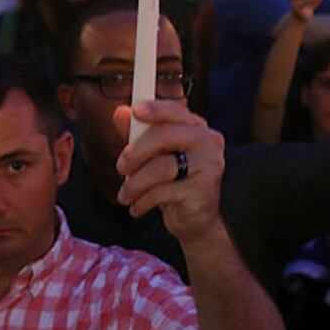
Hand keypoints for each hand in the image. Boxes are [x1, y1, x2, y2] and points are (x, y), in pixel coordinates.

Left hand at [112, 100, 225, 240]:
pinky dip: (143, 201)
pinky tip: (138, 206)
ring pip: (161, 167)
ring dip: (135, 183)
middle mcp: (208, 143)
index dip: (155, 109)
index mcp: (196, 128)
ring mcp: (209, 167)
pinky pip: (163, 192)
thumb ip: (137, 133)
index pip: (176, 111)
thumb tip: (120, 113)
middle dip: (135, 151)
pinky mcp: (203, 192)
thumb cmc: (174, 182)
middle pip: (164, 135)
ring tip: (126, 194)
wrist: (194, 220)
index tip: (136, 111)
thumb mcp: (153, 155)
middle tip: (121, 167)